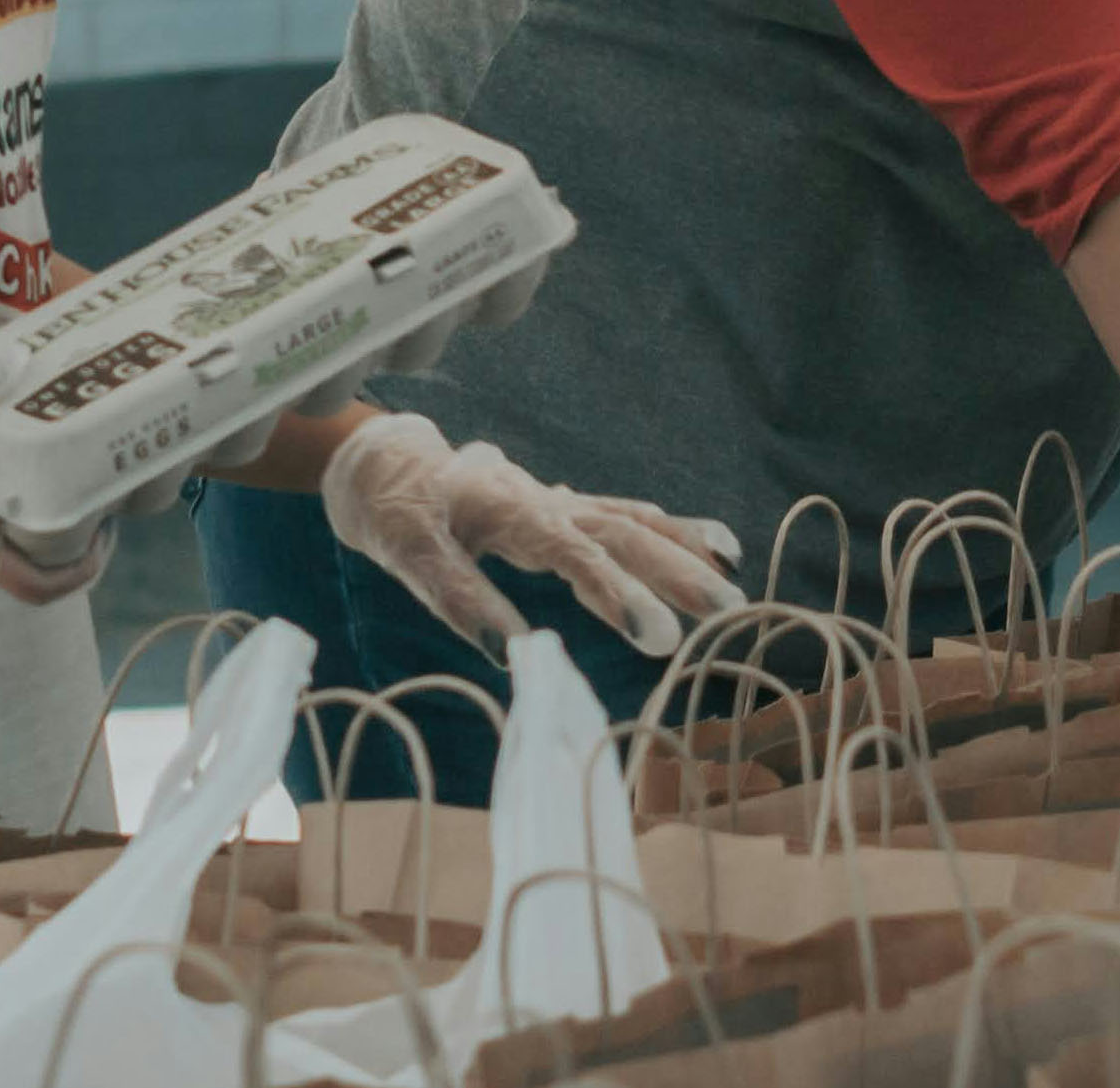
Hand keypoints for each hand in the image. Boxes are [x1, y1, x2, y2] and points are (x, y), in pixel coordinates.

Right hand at [0, 361, 109, 607]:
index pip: (39, 584)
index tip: (109, 527)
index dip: (84, 564)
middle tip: (96, 477)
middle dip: (69, 525)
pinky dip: (2, 510)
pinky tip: (13, 467)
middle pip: (33, 560)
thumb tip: (4, 362)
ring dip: (33, 514)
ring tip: (63, 465)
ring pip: (5, 547)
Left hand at [319, 412, 744, 661]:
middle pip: (622, 532)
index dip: (619, 593)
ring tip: (735, 573)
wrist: (385, 462)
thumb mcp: (408, 556)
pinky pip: (623, 514)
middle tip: (728, 611)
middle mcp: (545, 499)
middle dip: (677, 571)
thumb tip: (511, 657)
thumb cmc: (394, 511)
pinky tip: (707, 543)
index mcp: (510, 509)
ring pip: (631, 519)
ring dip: (683, 547)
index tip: (659, 638)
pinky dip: (668, 528)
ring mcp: (558, 499)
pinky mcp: (560, 507)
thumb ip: (460, 599)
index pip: (576, 553)